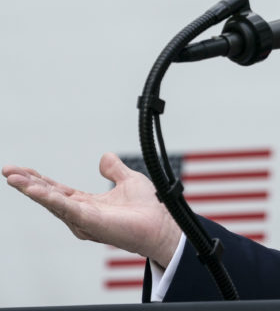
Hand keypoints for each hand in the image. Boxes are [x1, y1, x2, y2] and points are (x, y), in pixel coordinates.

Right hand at [2, 152, 180, 267]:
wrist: (162, 224)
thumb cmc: (148, 208)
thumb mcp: (128, 180)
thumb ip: (114, 170)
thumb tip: (104, 157)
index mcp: (87, 203)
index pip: (56, 190)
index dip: (38, 180)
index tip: (19, 169)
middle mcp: (81, 213)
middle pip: (48, 196)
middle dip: (27, 184)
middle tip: (7, 171)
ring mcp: (84, 220)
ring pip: (53, 203)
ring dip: (33, 190)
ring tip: (14, 178)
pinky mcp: (92, 223)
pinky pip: (67, 209)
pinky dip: (50, 199)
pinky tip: (36, 190)